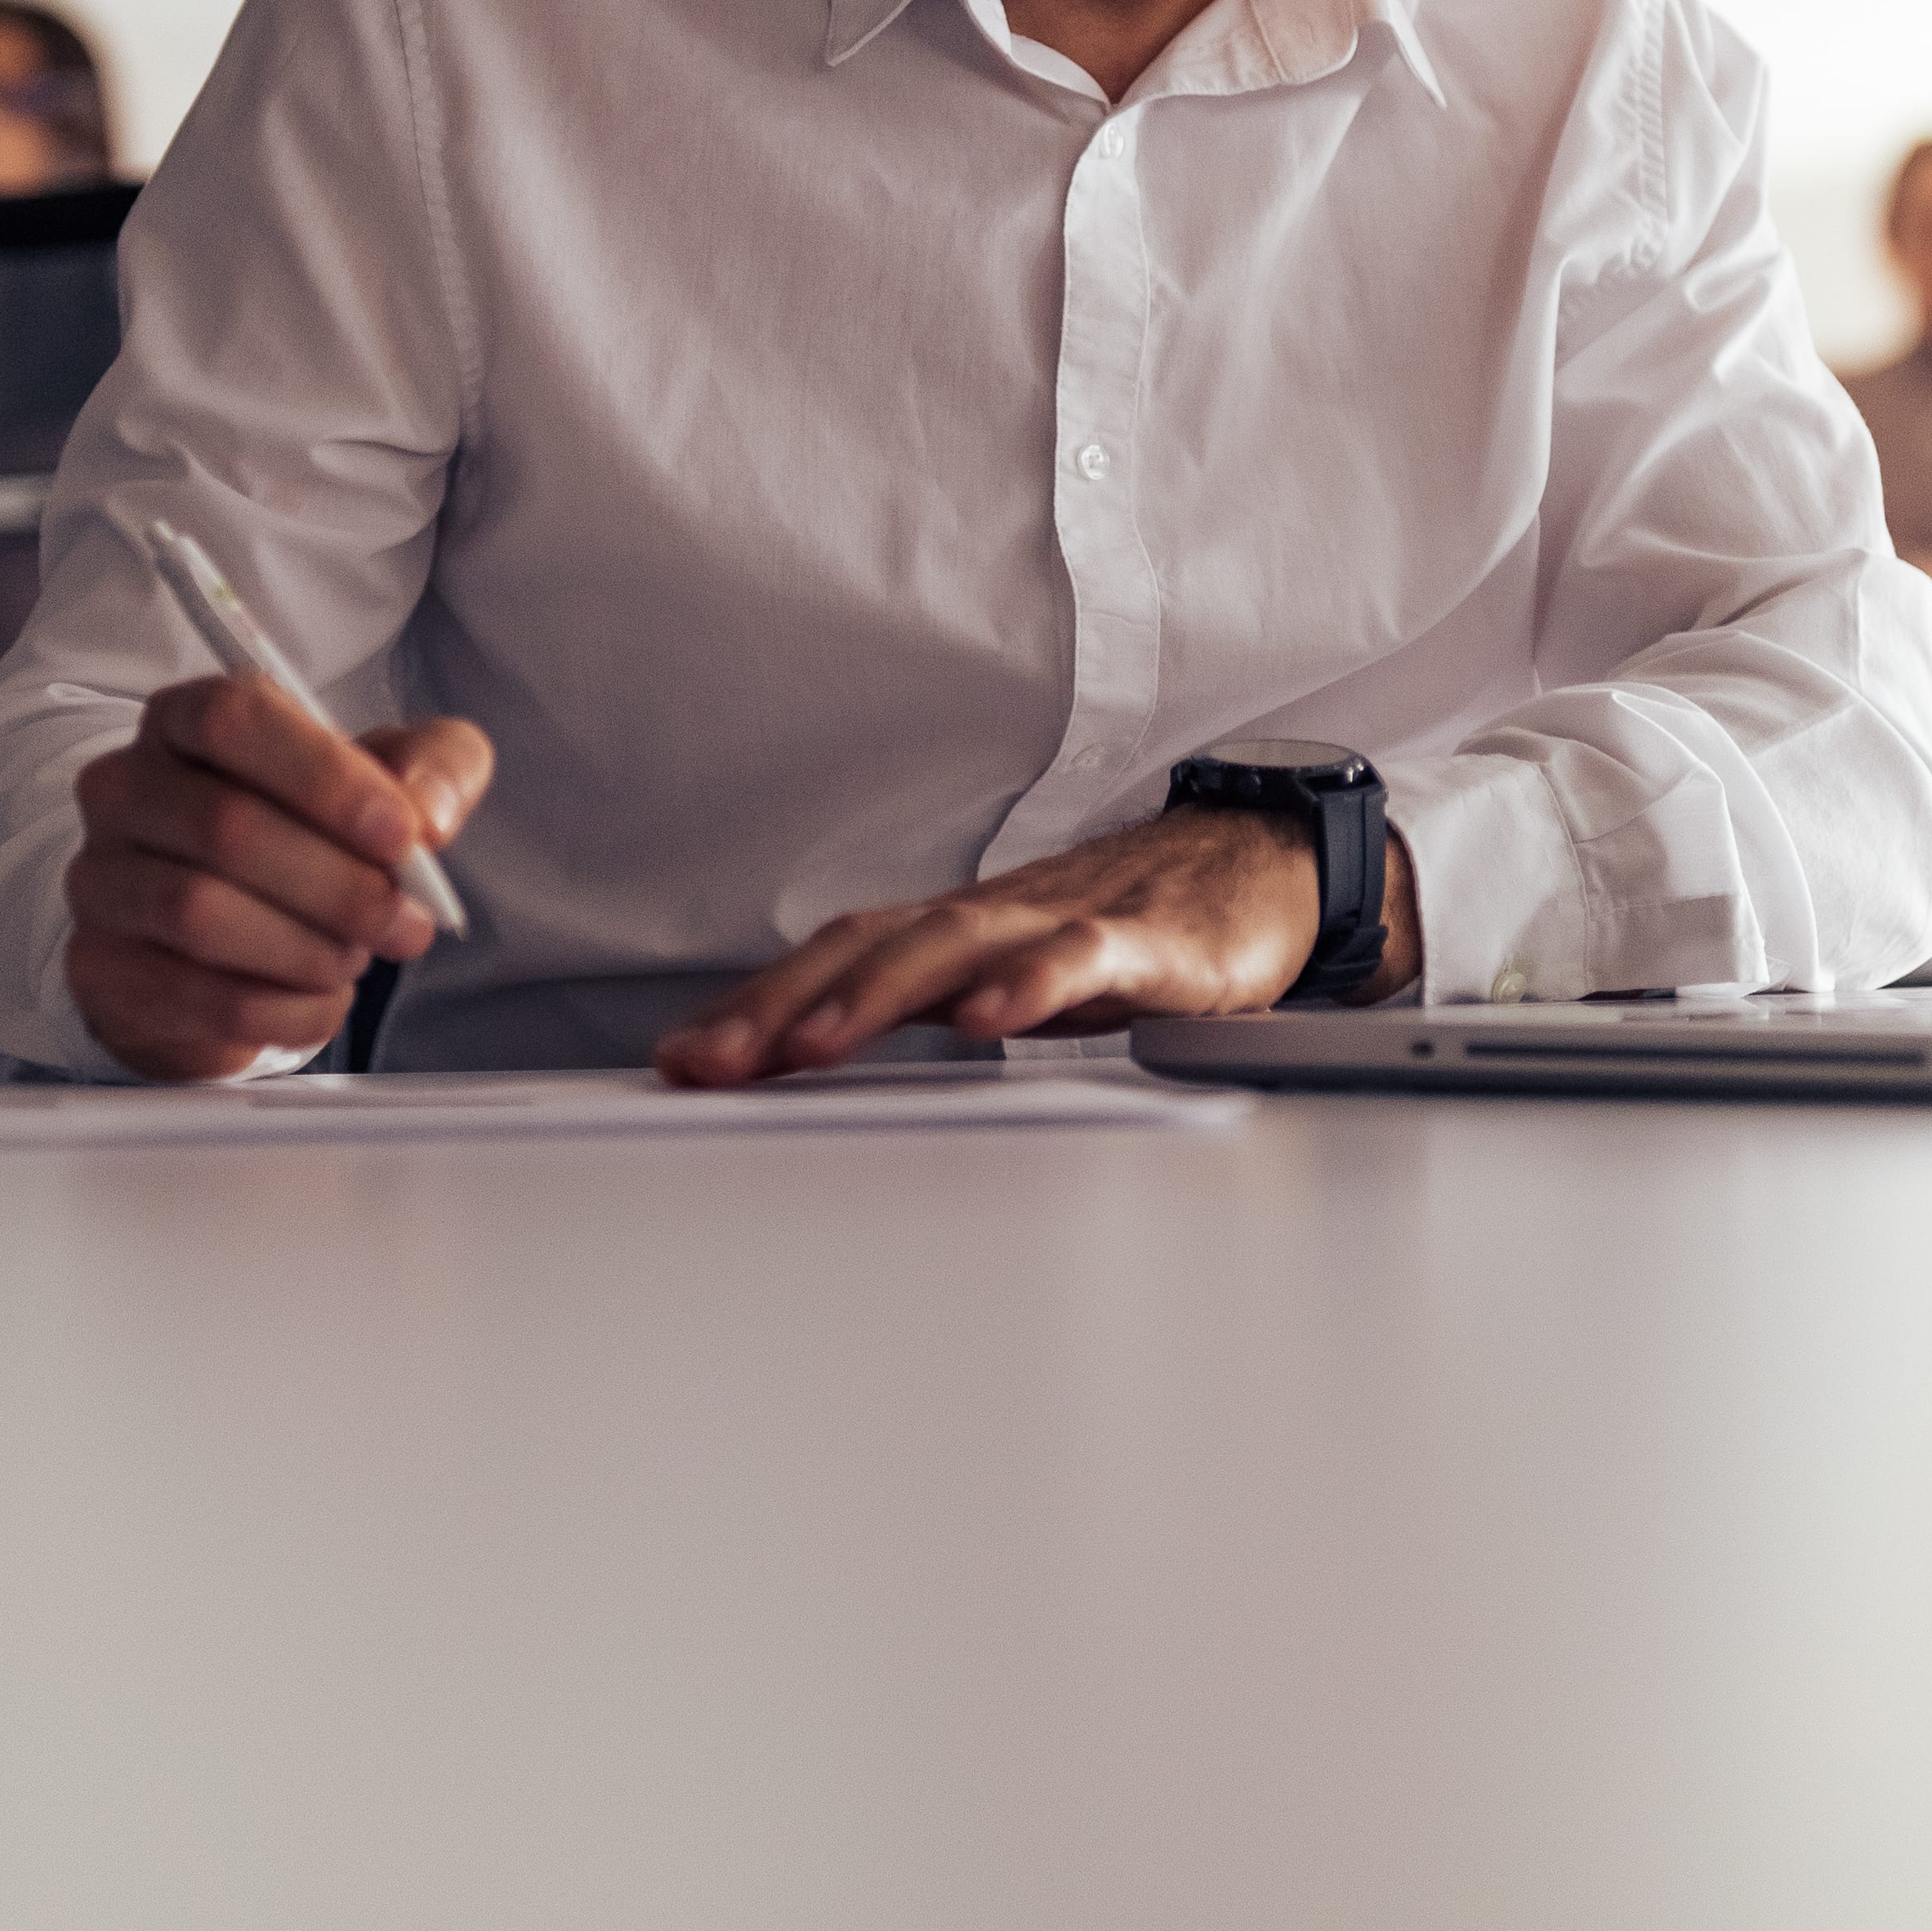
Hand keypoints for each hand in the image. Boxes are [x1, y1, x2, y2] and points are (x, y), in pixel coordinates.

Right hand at [65, 678, 490, 1082]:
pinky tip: (322, 999)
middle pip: (225, 827)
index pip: (235, 718)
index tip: (403, 834)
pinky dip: (286, 1010)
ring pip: (201, 913)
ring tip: (355, 955)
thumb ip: (430, 769)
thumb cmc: (304, 834)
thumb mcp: (385, 781)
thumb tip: (428, 817)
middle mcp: (123, 788)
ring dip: (309, 948)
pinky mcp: (101, 967)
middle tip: (404, 920)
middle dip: (339, 885)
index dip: (326, 778)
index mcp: (185, 718)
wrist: (218, 939)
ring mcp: (100, 879)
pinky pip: (200, 997)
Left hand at [653, 803, 1414, 1087]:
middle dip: (780, 1005)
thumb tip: (801, 1055)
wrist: (1250, 867)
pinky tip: (989, 1017)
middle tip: (713, 1063)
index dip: (754, 1004)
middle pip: (868, 945)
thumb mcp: (1005, 977)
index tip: (681, 1061)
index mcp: (952, 932)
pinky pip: (1082, 958)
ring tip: (814, 1042)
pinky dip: (1030, 983)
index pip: (832, 958)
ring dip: (875, 993)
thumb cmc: (1119, 929)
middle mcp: (991, 917)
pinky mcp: (1150, 943)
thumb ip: (916, 1011)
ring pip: (955, 944)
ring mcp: (1065, 922)